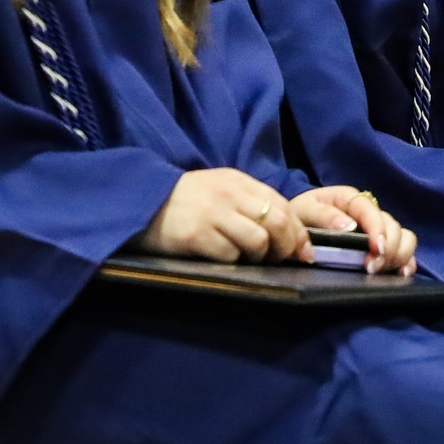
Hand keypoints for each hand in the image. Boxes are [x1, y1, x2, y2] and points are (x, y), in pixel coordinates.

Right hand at [131, 168, 309, 263]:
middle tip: (280, 260)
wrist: (140, 202)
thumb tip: (289, 235)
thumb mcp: (221, 191)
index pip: (283, 205)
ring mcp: (211, 214)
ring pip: (257, 241)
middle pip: (277, 222)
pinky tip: (220, 258)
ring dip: (259, 257)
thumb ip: (251, 204)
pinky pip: (229, 255)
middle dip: (286, 246)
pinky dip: (232, 262)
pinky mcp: (194, 235)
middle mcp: (229, 194)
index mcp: (238, 181)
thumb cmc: (187, 202)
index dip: (298, 232)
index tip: (303, 251)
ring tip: (248, 260)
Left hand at [291, 185, 416, 275]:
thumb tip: (348, 226)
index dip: (377, 228)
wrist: (293, 231)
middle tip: (371, 268)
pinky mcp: (382, 248)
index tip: (376, 248)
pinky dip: (407, 262)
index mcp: (349, 199)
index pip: (370, 209)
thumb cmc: (298, 219)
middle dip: (388, 247)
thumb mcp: (303, 212)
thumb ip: (323, 216)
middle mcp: (368, 213)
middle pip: (392, 226)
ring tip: (382, 270)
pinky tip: (401, 273)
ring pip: (404, 237)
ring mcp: (377, 231)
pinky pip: (405, 252)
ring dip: (399, 254)